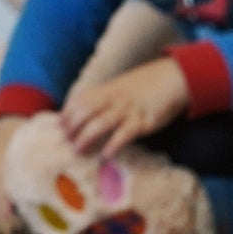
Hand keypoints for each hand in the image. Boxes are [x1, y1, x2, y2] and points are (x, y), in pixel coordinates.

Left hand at [60, 58, 190, 157]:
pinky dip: (114, 144)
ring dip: (86, 137)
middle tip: (66, 142)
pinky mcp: (143, 121)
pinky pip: (125, 134)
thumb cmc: (146, 86)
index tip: (60, 127)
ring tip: (78, 150)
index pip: (80, 101)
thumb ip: (105, 97)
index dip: (67, 114)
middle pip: (85, 112)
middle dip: (73, 128)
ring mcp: (128, 110)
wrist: (173, 78)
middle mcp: (114, 99)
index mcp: (107, 90)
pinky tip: (106, 155)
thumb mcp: (121, 87)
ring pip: (100, 123)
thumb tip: (88, 112)